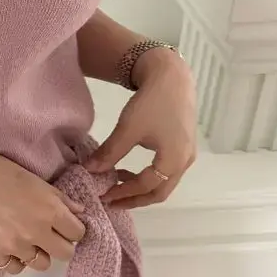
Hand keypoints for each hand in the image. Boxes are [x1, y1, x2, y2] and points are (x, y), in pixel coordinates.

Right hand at [0, 146, 85, 274]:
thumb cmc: (6, 174)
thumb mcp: (39, 182)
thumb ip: (62, 200)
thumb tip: (80, 212)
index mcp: (51, 212)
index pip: (78, 234)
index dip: (73, 229)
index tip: (64, 225)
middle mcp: (37, 232)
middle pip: (65, 254)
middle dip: (61, 244)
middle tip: (50, 235)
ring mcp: (16, 246)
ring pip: (42, 264)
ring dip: (39, 253)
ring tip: (28, 240)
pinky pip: (15, 268)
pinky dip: (15, 259)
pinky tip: (11, 246)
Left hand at [86, 48, 196, 207]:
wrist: (172, 76)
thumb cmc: (152, 103)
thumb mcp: (128, 129)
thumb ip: (110, 152)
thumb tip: (89, 170)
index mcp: (173, 160)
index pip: (145, 186)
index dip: (123, 193)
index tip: (103, 195)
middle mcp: (185, 162)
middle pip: (160, 192)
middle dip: (134, 199)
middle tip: (111, 200)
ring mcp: (187, 154)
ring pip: (164, 183)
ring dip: (141, 188)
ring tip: (117, 182)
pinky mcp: (183, 145)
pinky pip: (166, 172)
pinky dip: (148, 176)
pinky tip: (130, 169)